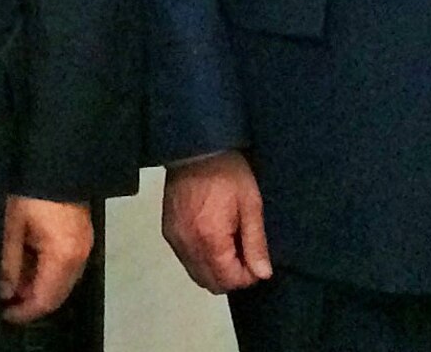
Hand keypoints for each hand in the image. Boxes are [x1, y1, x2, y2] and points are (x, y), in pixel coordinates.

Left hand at [0, 195, 93, 324]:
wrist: (52, 152)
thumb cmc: (29, 184)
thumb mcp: (11, 223)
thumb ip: (7, 261)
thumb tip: (5, 290)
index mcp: (65, 253)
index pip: (47, 299)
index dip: (23, 311)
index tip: (3, 312)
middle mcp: (80, 251)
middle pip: (56, 291)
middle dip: (29, 296)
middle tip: (1, 292)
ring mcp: (82, 239)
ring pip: (59, 275)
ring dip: (35, 279)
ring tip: (7, 272)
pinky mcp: (78, 228)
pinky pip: (62, 258)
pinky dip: (43, 263)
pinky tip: (22, 254)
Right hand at [162, 151, 272, 293]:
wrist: (196, 148)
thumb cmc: (227, 172)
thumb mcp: (251, 205)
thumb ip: (256, 243)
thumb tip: (262, 273)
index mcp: (210, 238)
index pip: (228, 280)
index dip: (247, 276)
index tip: (256, 260)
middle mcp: (187, 243)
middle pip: (210, 283)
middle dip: (231, 276)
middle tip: (244, 254)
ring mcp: (174, 238)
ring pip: (196, 274)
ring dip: (215, 269)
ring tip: (229, 244)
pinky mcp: (168, 230)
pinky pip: (185, 259)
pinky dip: (200, 258)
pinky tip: (212, 238)